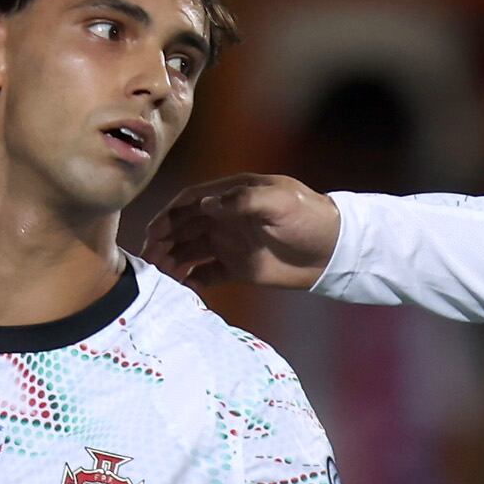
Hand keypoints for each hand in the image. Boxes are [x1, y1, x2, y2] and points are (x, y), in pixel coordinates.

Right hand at [146, 174, 339, 290]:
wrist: (333, 250)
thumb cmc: (308, 217)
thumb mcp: (278, 201)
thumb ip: (242, 201)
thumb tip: (205, 205)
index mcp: (232, 196)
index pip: (191, 201)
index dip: (169, 215)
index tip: (153, 232)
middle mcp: (225, 218)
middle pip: (184, 227)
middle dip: (164, 241)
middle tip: (149, 259)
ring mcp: (231, 243)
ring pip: (191, 251)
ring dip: (173, 261)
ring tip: (159, 276)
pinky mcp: (238, 268)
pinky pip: (207, 273)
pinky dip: (192, 280)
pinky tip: (180, 288)